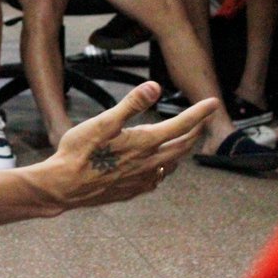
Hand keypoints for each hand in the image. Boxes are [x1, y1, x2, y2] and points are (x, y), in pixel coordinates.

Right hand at [41, 81, 211, 209]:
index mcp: (145, 142)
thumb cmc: (80, 151)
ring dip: (182, 150)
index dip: (199, 112)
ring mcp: (143, 179)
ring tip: (184, 141)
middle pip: (183, 146)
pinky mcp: (133, 190)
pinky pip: (158, 177)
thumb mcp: (103, 121)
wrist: (65, 186)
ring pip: (173, 163)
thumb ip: (131, 104)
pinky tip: (157, 165)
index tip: (213, 102)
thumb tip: (155, 87)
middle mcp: (150, 163)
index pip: (182, 125)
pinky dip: (165, 166)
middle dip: (196, 131)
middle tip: (202, 120)